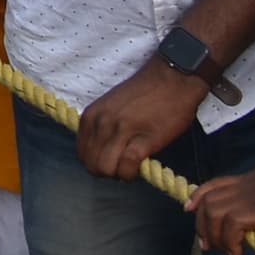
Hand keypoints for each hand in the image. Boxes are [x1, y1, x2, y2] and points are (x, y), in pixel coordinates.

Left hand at [78, 60, 215, 180]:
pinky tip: (140, 168)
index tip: (111, 162)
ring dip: (119, 175)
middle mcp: (101, 123)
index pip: (82, 153)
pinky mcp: (143, 138)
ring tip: (131, 168)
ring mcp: (121, 130)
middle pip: (92, 164)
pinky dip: (131, 174)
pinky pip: (127, 166)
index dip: (96, 163)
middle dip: (107, 173)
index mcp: (91, 115)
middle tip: (122, 168)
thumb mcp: (110, 106)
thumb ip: (101, 126)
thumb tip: (99, 152)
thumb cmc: (145, 93)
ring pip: (106, 168)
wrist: (172, 79)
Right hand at [192, 122, 254, 254]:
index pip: (233, 223)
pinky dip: (198, 195)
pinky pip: (213, 184)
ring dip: (201, 220)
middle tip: (224, 252)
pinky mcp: (243, 178)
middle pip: (213, 212)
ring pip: (209, 199)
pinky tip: (190, 206)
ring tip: (206, 240)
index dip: (229, 242)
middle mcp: (250, 195)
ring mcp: (244, 184)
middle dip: (211, 235)